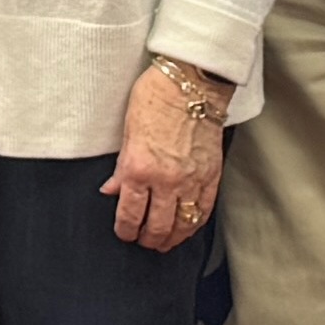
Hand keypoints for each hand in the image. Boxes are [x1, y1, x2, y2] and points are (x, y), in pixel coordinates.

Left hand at [101, 61, 221, 249]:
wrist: (191, 82)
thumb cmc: (156, 98)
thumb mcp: (127, 132)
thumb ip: (121, 168)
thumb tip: (111, 190)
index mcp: (140, 169)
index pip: (130, 214)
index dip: (125, 230)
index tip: (124, 233)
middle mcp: (167, 180)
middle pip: (158, 226)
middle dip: (147, 239)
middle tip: (142, 241)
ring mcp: (192, 179)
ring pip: (183, 224)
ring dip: (171, 238)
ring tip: (164, 242)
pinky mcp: (212, 175)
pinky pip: (204, 209)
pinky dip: (194, 223)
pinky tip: (187, 226)